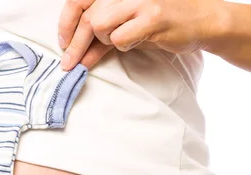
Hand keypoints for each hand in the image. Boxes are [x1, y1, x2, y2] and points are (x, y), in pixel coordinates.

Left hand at [57, 0, 223, 70]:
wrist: (204, 20)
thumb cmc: (162, 20)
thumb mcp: (127, 19)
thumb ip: (102, 30)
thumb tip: (73, 51)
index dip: (66, 21)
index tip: (63, 42)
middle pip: (87, 17)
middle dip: (75, 45)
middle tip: (69, 64)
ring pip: (98, 25)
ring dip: (103, 42)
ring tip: (119, 42)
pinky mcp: (152, 17)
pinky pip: (119, 39)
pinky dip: (123, 46)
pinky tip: (136, 42)